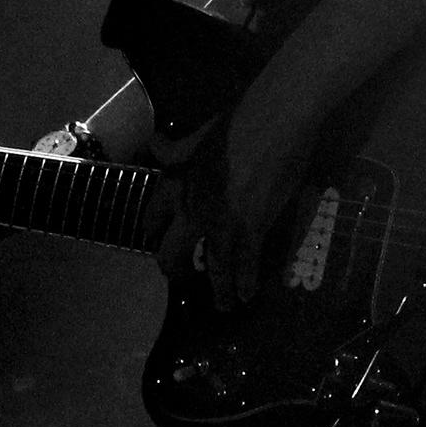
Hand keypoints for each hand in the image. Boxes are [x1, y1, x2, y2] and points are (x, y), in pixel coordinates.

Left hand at [159, 73, 315, 312]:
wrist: (273, 121)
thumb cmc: (237, 121)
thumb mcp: (199, 135)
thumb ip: (178, 149)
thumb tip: (155, 145)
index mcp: (176, 183)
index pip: (153, 215)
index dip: (152, 230)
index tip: (153, 238)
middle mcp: (192, 209)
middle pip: (172, 252)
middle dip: (176, 269)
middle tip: (181, 277)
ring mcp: (220, 223)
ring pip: (213, 267)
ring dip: (217, 290)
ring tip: (221, 306)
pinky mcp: (251, 228)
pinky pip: (245, 264)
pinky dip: (245, 282)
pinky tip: (246, 295)